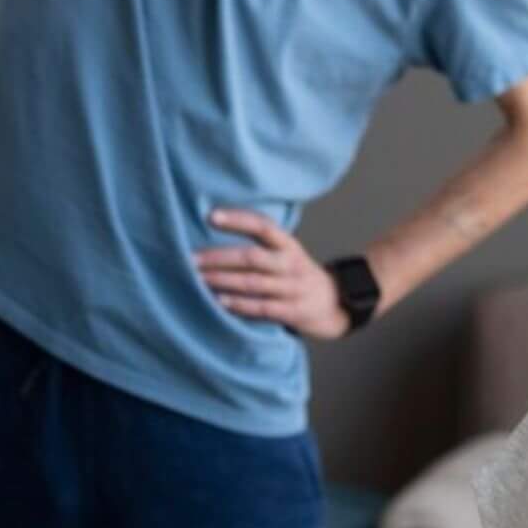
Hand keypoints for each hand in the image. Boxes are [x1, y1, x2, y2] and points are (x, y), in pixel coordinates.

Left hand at [194, 209, 351, 339]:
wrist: (337, 305)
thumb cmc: (299, 278)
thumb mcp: (288, 256)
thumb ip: (261, 249)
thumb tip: (215, 239)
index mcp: (289, 246)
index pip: (263, 226)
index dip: (238, 219)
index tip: (211, 216)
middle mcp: (291, 264)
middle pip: (252, 257)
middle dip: (218, 258)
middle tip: (190, 259)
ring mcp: (293, 289)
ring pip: (253, 283)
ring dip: (222, 281)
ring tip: (196, 280)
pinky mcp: (293, 312)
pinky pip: (262, 308)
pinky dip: (239, 305)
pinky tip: (219, 302)